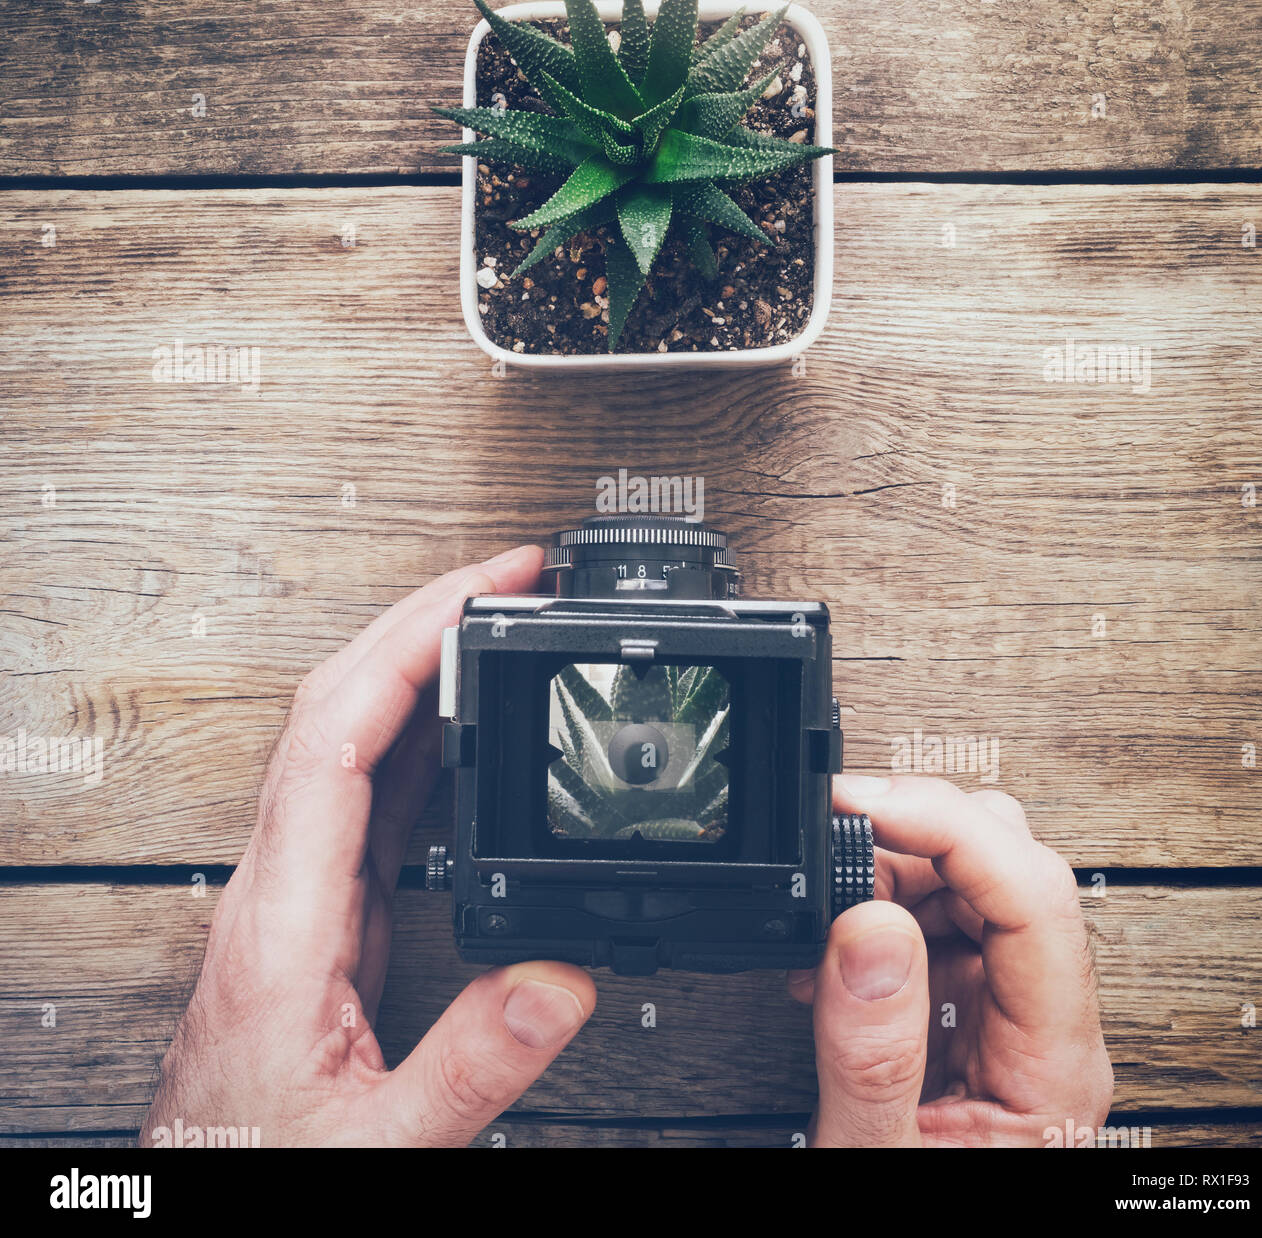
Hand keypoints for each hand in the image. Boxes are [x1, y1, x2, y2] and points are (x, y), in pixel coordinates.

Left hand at [142, 546, 595, 1147]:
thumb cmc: (261, 1160)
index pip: (335, 739)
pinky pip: (373, 788)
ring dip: (423, 661)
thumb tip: (563, 978)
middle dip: (422, 619)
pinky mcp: (326, 904)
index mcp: (287, 920)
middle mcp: (284, 884)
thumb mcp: (380, 1142)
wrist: (207, 1187)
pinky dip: (425, 731)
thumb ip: (475, 1064)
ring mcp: (302, 886)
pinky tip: (468, 713)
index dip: (405, 649)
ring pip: (351, 733)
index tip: (479, 595)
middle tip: (508, 575)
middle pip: (337, 706)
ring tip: (498, 615)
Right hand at [791, 775, 1111, 1146]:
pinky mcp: (968, 1009)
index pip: (1033, 897)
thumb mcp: (878, 1157)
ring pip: (976, 879)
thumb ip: (872, 1051)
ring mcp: (1008, 1012)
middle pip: (1013, 868)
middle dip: (918, 831)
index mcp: (1053, 1065)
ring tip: (825, 900)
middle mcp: (1045, 1024)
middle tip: (834, 835)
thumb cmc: (914, 1224)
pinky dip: (879, 904)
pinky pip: (939, 919)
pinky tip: (833, 942)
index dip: (949, 826)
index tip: (862, 802)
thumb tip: (866, 922)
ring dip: (893, 864)